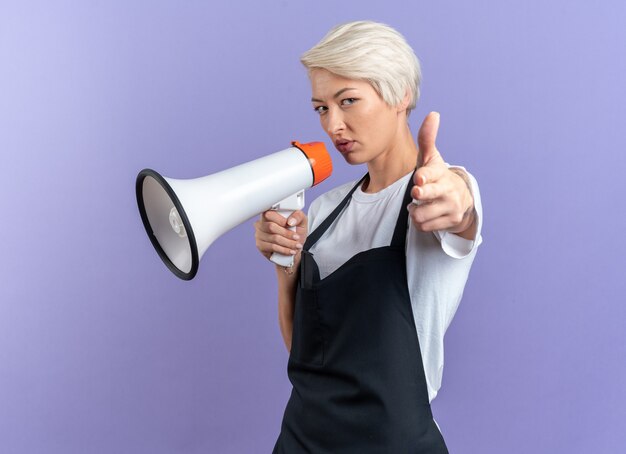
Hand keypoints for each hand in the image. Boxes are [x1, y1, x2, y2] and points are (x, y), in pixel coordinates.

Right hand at [254, 210, 306, 264]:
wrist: (295, 247)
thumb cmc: (296, 232)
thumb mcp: (301, 221)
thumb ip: (298, 216)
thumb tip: (290, 221)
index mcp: (270, 214)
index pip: (269, 213)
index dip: (280, 219)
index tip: (290, 224)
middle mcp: (261, 223)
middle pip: (271, 227)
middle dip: (287, 233)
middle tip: (297, 237)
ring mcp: (259, 235)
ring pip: (274, 238)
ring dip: (288, 243)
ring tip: (297, 245)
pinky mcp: (261, 246)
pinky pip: (272, 247)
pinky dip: (284, 250)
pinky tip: (291, 251)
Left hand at [408, 112, 475, 236]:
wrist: (459, 199)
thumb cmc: (438, 176)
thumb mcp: (431, 158)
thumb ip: (427, 139)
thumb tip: (433, 114)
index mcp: (441, 173)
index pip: (432, 173)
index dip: (425, 176)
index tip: (419, 178)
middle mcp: (448, 190)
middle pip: (431, 194)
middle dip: (423, 194)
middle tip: (417, 192)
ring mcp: (450, 207)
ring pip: (422, 214)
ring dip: (414, 212)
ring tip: (417, 205)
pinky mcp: (450, 221)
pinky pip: (424, 226)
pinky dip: (420, 222)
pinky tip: (424, 214)